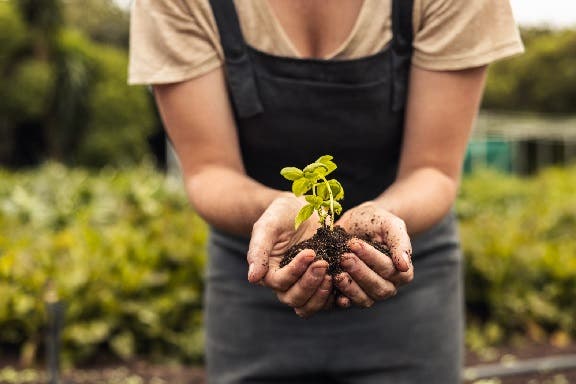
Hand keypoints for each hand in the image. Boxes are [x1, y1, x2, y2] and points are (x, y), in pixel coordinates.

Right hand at [247, 194, 332, 317]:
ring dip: (321, 294)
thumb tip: (253, 279)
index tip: (310, 252)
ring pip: (309, 306)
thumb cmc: (280, 215)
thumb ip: (258, 250)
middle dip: (309, 284)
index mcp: (269, 272)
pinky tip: (345, 284)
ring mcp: (305, 285)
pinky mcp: (322, 283)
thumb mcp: (267, 227)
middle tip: (323, 263)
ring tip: (333, 275)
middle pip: (294, 299)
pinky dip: (336, 297)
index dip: (295, 271)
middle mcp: (286, 284)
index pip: (280, 282)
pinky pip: (328, 300)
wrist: (302, 208)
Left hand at [334, 201, 413, 307]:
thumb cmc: (376, 221)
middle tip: (344, 257)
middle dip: (360, 272)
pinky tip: (332, 287)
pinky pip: (349, 302)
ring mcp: (370, 292)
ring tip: (337, 273)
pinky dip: (341, 298)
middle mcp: (389, 285)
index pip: (389, 270)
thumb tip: (404, 266)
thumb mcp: (390, 225)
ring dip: (350, 287)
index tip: (355, 244)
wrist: (357, 222)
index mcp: (402, 271)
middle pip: (378, 287)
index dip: (372, 258)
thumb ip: (400, 242)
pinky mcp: (352, 295)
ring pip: (365, 298)